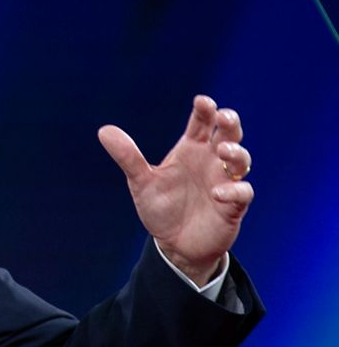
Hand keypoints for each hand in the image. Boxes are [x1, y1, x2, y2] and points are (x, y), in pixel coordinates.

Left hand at [98, 95, 252, 285]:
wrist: (173, 244)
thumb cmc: (160, 208)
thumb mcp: (140, 182)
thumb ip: (127, 157)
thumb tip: (104, 130)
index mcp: (191, 150)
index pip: (202, 123)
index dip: (205, 110)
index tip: (202, 102)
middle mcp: (211, 162)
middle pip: (229, 134)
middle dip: (230, 123)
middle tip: (224, 117)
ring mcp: (225, 182)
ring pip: (241, 160)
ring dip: (236, 153)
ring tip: (221, 152)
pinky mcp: (233, 206)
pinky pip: (242, 193)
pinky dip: (233, 191)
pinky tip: (217, 193)